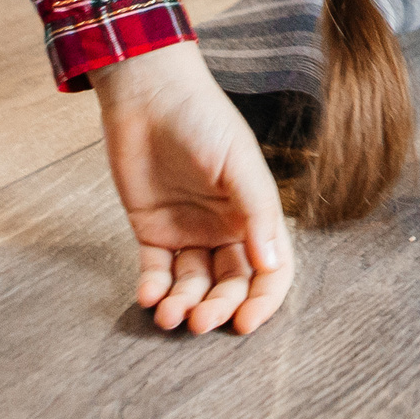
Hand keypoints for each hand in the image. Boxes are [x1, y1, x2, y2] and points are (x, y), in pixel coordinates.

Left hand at [90, 41, 293, 334]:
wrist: (149, 95)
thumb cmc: (203, 118)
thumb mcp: (239, 162)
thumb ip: (258, 213)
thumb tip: (271, 264)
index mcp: (254, 213)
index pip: (269, 269)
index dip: (262, 300)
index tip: (244, 324)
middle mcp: (225, 228)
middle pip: (229, 284)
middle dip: (218, 307)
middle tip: (200, 321)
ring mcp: (188, 231)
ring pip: (192, 285)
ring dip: (183, 305)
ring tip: (170, 315)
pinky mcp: (152, 230)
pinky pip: (156, 271)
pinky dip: (152, 289)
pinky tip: (148, 297)